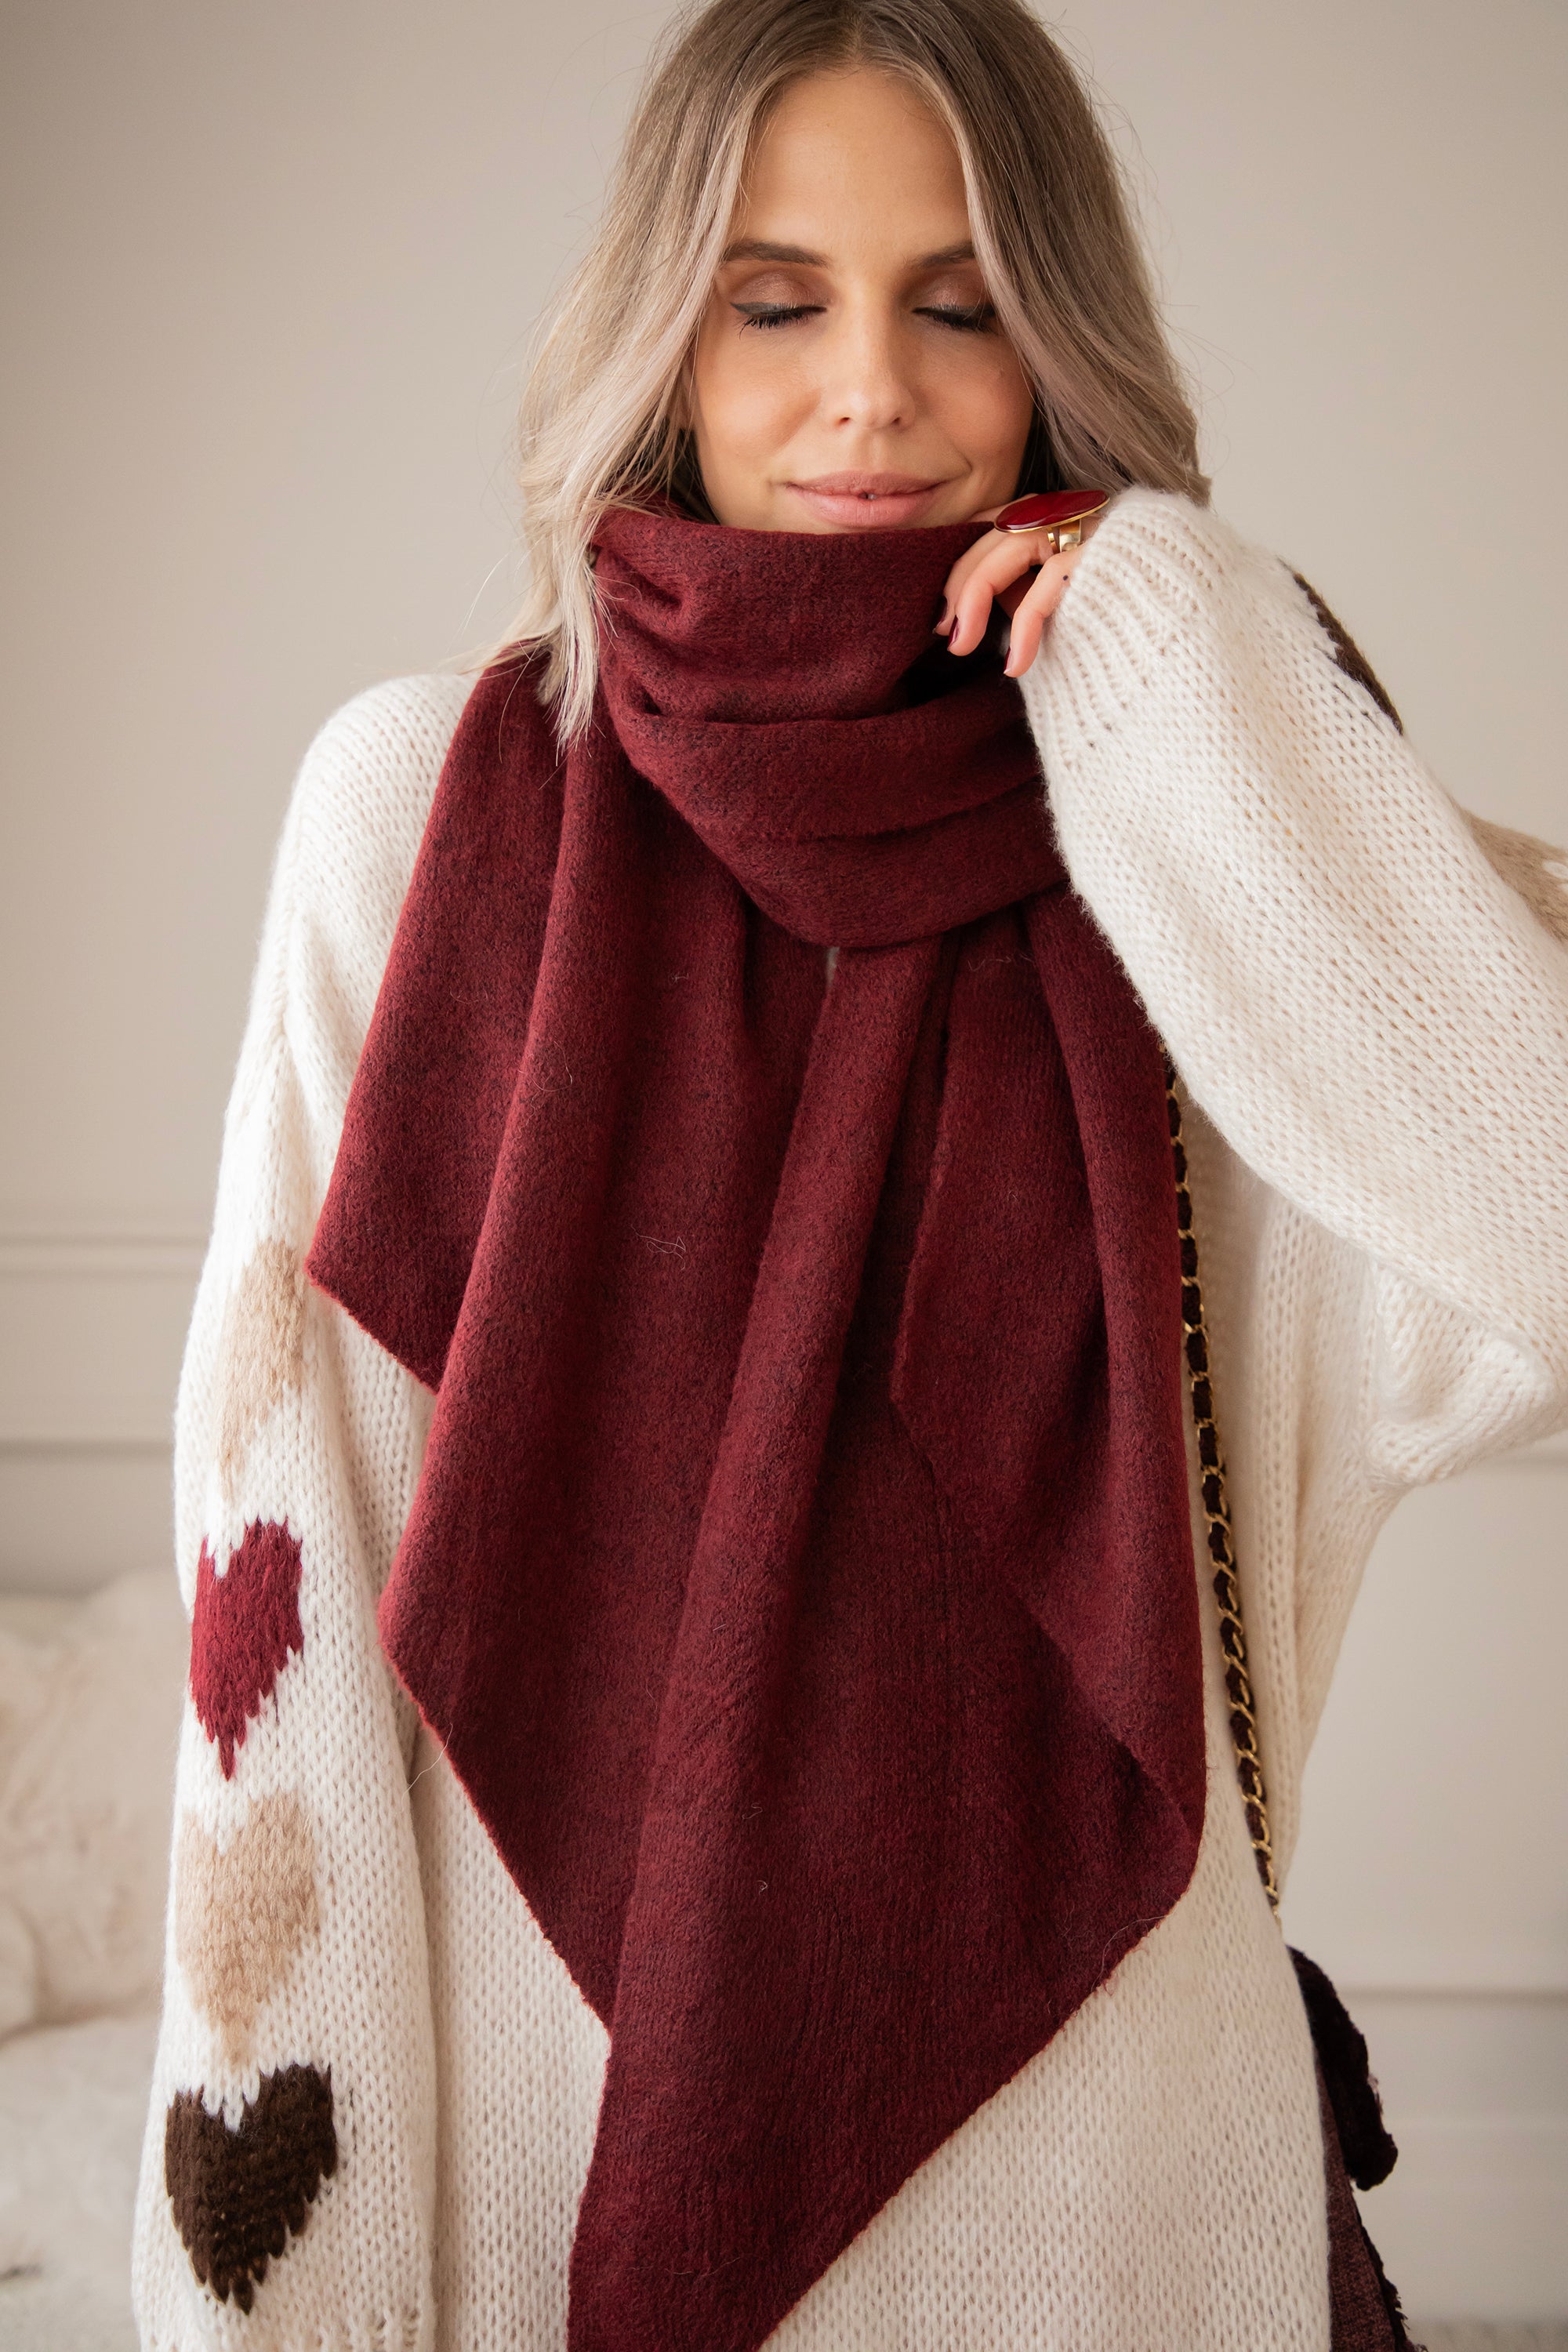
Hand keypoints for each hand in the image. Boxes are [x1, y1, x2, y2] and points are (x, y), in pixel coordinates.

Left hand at [936, 507, 1102, 678]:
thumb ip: (1016, 591)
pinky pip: (1050, 583)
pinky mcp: (1106, 554)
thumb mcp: (1054, 603)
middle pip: (997, 530)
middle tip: (944, 632)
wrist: (1184, 631)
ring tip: (962, 646)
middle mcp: (1070, 513)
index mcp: (1054, 519)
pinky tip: (1016, 663)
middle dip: (960, 583)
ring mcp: (1089, 528)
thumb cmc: (1113, 616)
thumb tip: (968, 609)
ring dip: (976, 595)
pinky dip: (1025, 627)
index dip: (961, 563)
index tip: (943, 613)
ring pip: (1014, 545)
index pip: (994, 522)